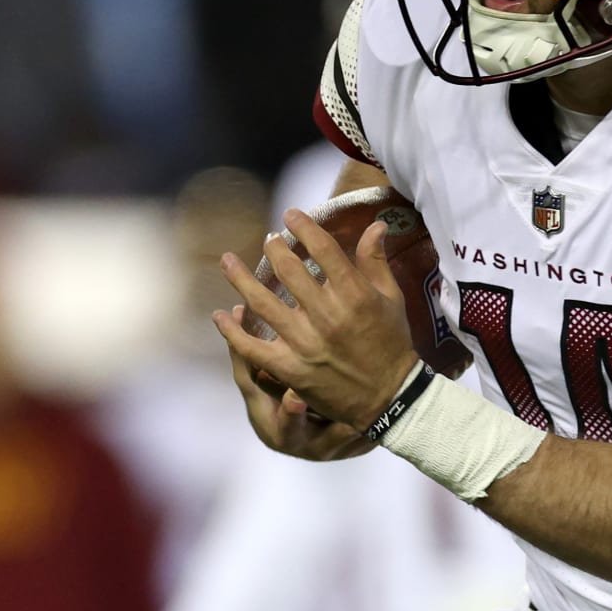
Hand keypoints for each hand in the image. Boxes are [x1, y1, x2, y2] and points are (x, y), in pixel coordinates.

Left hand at [214, 209, 419, 433]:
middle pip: (289, 270)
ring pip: (262, 304)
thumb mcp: (391, 298)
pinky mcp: (290, 368)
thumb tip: (376, 225)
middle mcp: (327, 315)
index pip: (323, 249)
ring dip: (240, 279)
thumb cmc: (392, 342)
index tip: (290, 215)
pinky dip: (231, 332)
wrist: (390, 396)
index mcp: (355, 294)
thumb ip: (376, 262)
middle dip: (274, 249)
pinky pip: (252, 347)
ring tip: (228, 261)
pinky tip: (219, 316)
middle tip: (269, 240)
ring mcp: (305, 343)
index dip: (303, 227)